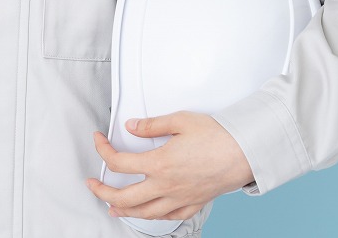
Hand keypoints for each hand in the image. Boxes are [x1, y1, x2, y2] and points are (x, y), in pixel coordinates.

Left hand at [84, 111, 253, 221]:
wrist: (245, 152)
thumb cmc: (216, 136)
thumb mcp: (179, 121)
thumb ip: (151, 125)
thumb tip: (131, 127)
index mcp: (159, 164)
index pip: (119, 162)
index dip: (102, 150)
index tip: (98, 140)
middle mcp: (166, 186)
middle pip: (124, 197)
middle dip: (102, 191)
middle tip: (92, 185)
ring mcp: (179, 198)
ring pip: (144, 212)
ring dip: (123, 210)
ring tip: (111, 207)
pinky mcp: (193, 204)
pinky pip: (167, 216)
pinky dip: (152, 216)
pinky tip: (146, 212)